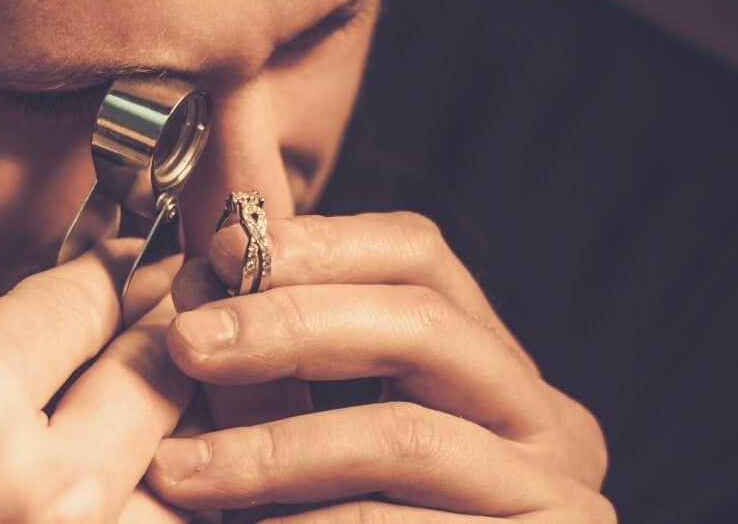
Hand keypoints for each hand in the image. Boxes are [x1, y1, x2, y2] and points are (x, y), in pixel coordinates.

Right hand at [0, 242, 193, 522]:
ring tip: (171, 375)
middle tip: (180, 293)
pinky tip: (158, 458)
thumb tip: (76, 312)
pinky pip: (163, 521)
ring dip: (175, 405)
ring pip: (178, 451)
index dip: (109, 271)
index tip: (130, 257)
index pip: (76, 306)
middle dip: (161, 320)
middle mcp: (36, 478)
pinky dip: (165, 486)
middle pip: (146, 369)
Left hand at [147, 212, 614, 521]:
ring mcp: (558, 495)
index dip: (319, 242)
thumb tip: (204, 277)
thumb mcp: (339, 437)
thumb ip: (293, 368)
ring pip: (404, 437)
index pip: (420, 257)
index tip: (223, 253)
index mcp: (497, 370)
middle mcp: (547, 421)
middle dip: (290, 325)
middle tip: (187, 341)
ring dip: (275, 447)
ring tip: (179, 465)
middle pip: (421, 326)